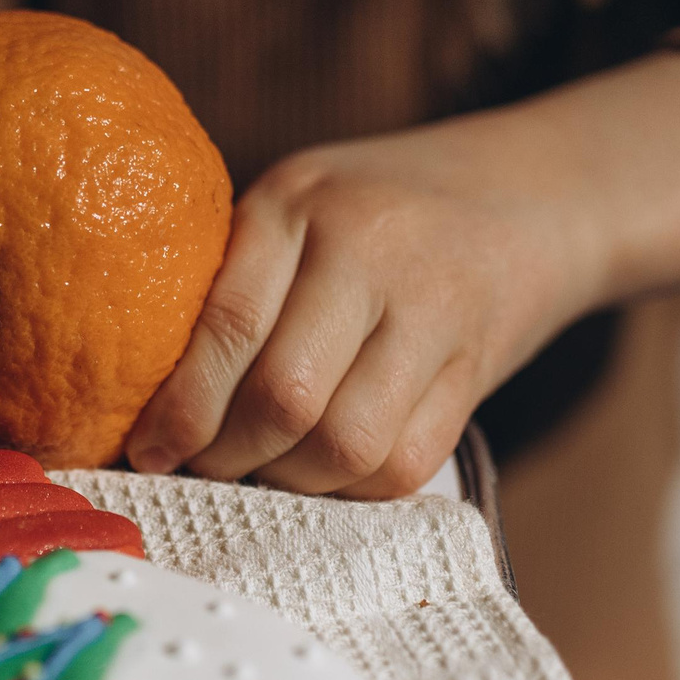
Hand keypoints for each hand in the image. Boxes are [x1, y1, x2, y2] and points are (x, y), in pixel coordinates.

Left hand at [124, 50, 679, 496]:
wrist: (536, 192)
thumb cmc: (382, 203)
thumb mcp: (300, 198)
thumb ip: (237, 272)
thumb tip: (142, 390)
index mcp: (302, 201)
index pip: (229, 326)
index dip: (181, 408)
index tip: (147, 452)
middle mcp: (371, 250)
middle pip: (285, 398)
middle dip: (228, 458)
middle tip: (200, 471)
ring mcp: (434, 312)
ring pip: (346, 444)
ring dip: (289, 482)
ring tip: (261, 472)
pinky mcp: (478, 369)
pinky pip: (405, 464)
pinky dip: (352, 487)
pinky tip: (326, 471)